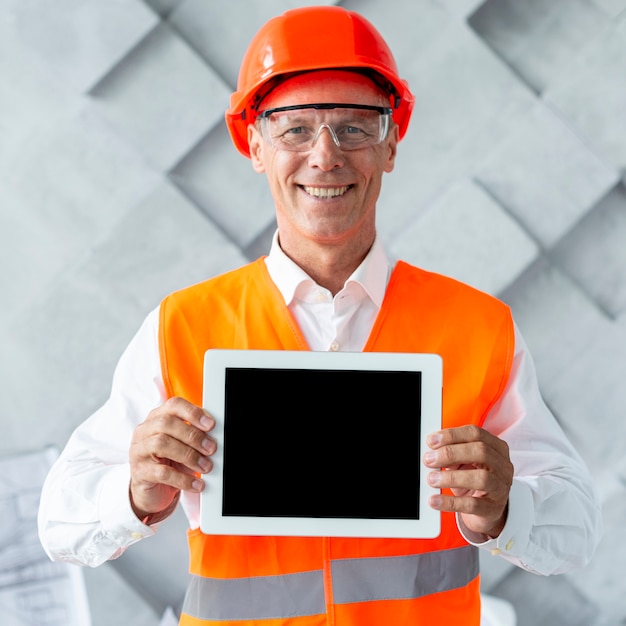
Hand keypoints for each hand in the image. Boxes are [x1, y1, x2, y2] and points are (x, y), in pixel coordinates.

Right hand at [129, 397, 215, 521]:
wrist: (152, 490)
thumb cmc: (169, 461)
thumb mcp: (183, 445)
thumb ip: (195, 436)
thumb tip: (214, 436)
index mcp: (157, 418)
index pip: (173, 405)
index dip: (193, 412)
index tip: (210, 424)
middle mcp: (145, 431)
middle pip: (166, 423)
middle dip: (193, 435)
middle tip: (211, 448)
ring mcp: (139, 451)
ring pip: (161, 444)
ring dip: (189, 455)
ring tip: (205, 466)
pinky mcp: (139, 473)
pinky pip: (161, 473)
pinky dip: (183, 478)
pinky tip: (196, 483)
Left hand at [423, 425, 512, 537]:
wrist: (485, 509)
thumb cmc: (473, 479)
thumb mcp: (464, 462)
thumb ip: (452, 455)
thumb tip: (433, 453)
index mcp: (496, 448)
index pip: (475, 434)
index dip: (452, 435)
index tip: (432, 441)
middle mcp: (502, 466)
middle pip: (481, 452)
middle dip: (451, 454)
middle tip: (429, 459)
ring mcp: (501, 488)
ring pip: (481, 478)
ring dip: (452, 477)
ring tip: (432, 479)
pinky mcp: (493, 509)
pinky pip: (472, 505)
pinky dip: (451, 502)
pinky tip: (435, 501)